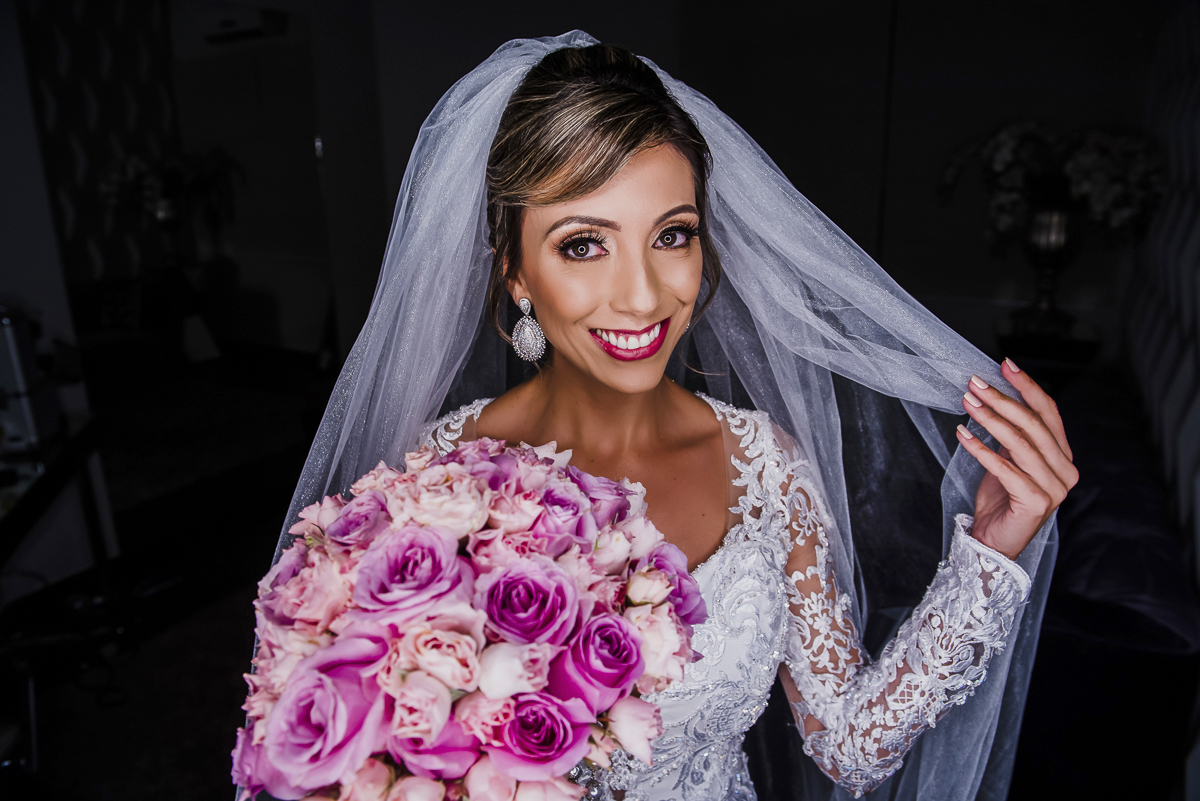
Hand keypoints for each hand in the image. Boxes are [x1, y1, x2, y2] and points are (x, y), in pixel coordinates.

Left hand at [955, 358, 1078, 560]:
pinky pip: (1005, 469)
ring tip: (967, 402)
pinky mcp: (1036, 503)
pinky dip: (981, 449)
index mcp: (1062, 456)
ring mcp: (1054, 488)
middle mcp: (1065, 470)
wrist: (993, 542)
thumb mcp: (1008, 460)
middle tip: (976, 383)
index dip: (1028, 387)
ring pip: (1021, 444)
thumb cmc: (1000, 500)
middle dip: (1003, 399)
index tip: (1005, 364)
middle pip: (1035, 424)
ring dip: (990, 419)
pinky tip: (962, 434)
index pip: (1049, 413)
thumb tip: (991, 396)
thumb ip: (1011, 435)